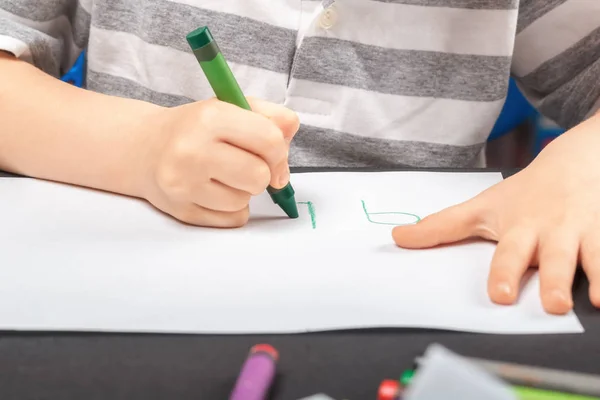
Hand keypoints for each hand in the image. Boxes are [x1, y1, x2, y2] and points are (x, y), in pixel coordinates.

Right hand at [138, 97, 298, 227]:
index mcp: (209, 118)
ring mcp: (183, 184)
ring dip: (244, 191)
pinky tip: (215, 192)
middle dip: (262, 173)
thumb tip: (290, 133)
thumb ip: (268, 115)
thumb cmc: (195, 128)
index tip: (275, 156)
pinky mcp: (181, 211)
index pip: (269, 140)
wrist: (145, 148)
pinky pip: (232, 220)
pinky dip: (232, 209)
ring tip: (224, 175)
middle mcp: (192, 151)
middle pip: (259, 177)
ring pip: (245, 201)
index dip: (280, 152)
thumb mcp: (230, 107)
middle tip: (247, 165)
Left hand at [392, 114, 599, 313]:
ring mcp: (585, 232)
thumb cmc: (525, 192)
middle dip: (553, 279)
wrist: (578, 158)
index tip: (501, 294)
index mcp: (520, 228)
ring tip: (594, 300)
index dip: (504, 273)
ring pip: (592, 255)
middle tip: (552, 304)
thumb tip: (396, 238)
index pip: (508, 253)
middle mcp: (552, 232)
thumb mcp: (482, 207)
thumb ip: (441, 226)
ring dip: (595, 277)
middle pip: (552, 257)